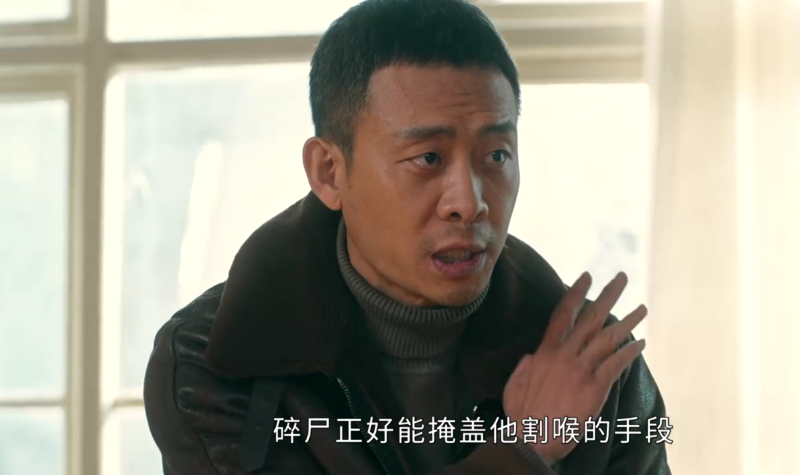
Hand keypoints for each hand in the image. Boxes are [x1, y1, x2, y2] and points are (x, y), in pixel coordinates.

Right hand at [502, 272, 646, 465]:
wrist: (531, 438)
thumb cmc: (521, 413)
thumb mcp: (516, 382)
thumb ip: (526, 365)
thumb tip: (532, 354)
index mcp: (545, 351)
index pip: (564, 314)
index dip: (576, 293)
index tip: (587, 276)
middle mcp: (566, 356)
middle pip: (591, 318)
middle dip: (608, 295)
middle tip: (622, 278)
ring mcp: (582, 371)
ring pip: (609, 338)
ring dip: (628, 322)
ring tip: (641, 308)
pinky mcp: (595, 388)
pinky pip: (616, 364)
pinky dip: (630, 353)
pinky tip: (641, 344)